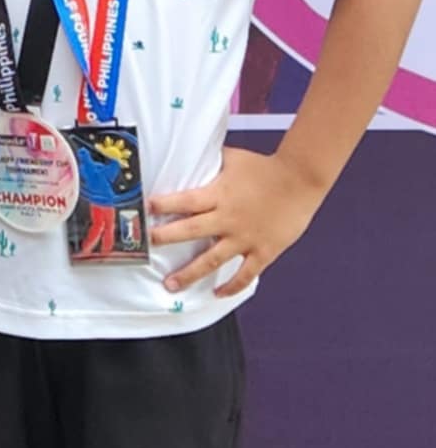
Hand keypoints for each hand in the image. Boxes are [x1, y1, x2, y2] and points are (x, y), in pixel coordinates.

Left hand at [149, 146, 324, 296]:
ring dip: (190, 274)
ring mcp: (245, 238)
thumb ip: (210, 163)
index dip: (165, 204)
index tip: (146, 209)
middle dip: (166, 238)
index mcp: (219, 195)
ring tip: (170, 285)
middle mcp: (228, 218)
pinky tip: (217, 294)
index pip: (186, 201)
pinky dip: (232, 286)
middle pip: (192, 231)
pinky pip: (245, 274)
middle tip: (146, 246)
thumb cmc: (266, 167)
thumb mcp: (233, 159)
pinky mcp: (264, 251)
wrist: (302, 179)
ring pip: (212, 260)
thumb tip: (188, 153)